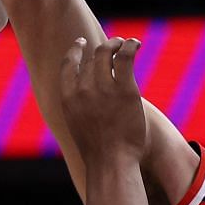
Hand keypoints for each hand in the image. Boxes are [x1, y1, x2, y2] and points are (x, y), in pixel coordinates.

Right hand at [59, 37, 146, 162]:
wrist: (111, 162)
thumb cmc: (98, 152)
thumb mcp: (78, 127)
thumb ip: (79, 109)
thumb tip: (86, 102)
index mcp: (68, 98)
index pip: (67, 65)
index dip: (74, 51)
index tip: (80, 44)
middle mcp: (82, 89)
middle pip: (91, 58)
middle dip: (101, 48)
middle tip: (111, 45)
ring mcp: (103, 88)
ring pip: (106, 52)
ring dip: (116, 43)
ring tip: (124, 42)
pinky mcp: (125, 88)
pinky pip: (126, 56)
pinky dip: (131, 45)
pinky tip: (136, 44)